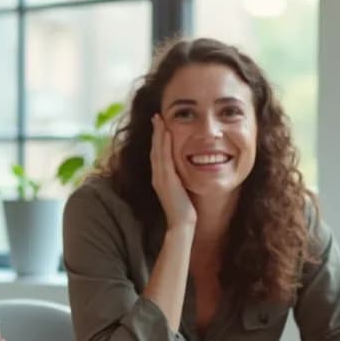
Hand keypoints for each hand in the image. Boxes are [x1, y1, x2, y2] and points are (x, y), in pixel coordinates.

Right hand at [150, 114, 195, 228]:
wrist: (183, 223)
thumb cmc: (185, 209)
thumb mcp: (181, 189)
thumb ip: (179, 179)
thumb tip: (184, 171)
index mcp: (159, 178)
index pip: (157, 154)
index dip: (157, 139)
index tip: (159, 125)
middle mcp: (156, 176)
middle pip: (154, 149)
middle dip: (155, 132)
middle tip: (156, 116)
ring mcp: (159, 177)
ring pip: (157, 150)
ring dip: (158, 134)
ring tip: (159, 119)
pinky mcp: (166, 179)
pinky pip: (164, 157)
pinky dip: (164, 144)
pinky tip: (167, 133)